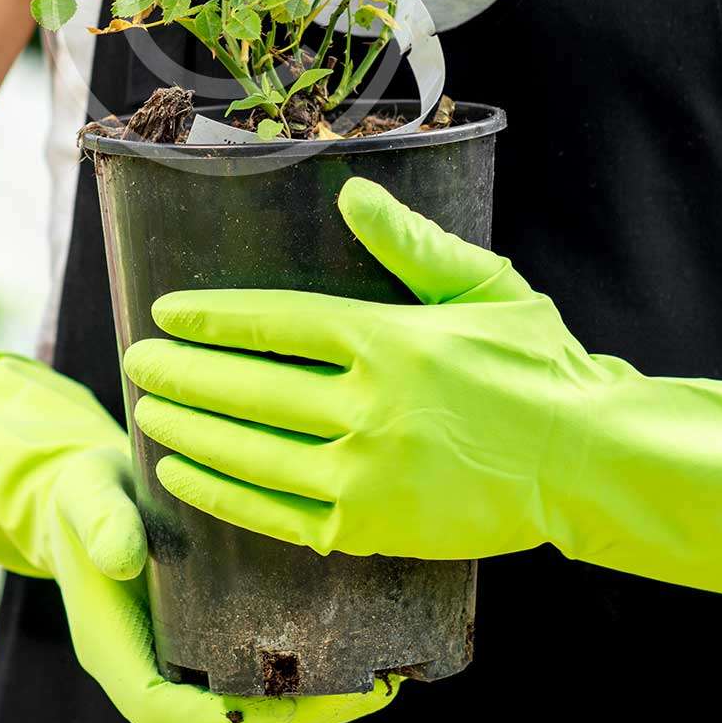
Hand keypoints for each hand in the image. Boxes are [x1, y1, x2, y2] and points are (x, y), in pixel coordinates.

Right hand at [0, 351, 402, 722]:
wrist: (90, 490)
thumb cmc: (83, 492)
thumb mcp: (84, 494)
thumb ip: (99, 522)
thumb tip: (123, 559)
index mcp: (114, 648)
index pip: (159, 710)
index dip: (211, 718)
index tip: (268, 706)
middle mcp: (155, 664)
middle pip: (224, 720)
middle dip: (296, 716)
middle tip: (366, 693)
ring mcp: (187, 656)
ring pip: (252, 702)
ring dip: (316, 701)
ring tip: (382, 679)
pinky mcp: (215, 636)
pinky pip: (261, 669)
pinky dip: (309, 668)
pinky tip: (359, 643)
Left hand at [120, 180, 721, 606]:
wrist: (587, 464)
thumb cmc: (538, 366)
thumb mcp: (484, 287)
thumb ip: (411, 243)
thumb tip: (349, 193)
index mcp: (391, 340)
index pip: (278, 321)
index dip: (215, 318)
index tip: (168, 312)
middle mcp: (369, 408)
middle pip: (249, 387)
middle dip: (182, 373)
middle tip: (134, 360)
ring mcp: (365, 475)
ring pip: (250, 451)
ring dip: (188, 429)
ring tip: (146, 410)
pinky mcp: (367, 529)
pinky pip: (272, 512)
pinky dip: (219, 493)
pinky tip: (181, 473)